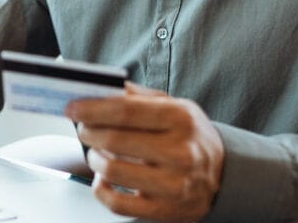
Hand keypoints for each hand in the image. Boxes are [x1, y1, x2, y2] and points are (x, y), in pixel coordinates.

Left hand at [66, 82, 223, 221]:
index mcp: (181, 119)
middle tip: (83, 128)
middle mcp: (180, 152)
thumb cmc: (190, 136)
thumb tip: (100, 87)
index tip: (73, 107)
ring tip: (96, 152)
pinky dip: (101, 189)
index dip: (92, 108)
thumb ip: (138, 96)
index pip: (125, 110)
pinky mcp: (164, 210)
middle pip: (114, 140)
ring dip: (93, 159)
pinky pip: (116, 204)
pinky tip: (104, 178)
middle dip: (88, 132)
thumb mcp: (174, 106)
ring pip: (111, 171)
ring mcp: (173, 185)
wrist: (224, 175)